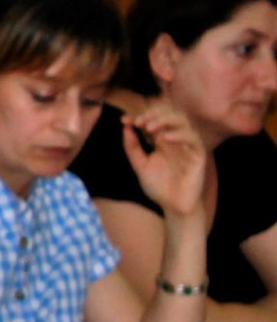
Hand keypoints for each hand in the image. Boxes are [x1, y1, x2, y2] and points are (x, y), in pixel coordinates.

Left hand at [118, 96, 208, 218]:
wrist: (173, 206)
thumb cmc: (158, 187)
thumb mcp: (140, 165)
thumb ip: (132, 147)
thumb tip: (125, 127)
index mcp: (160, 141)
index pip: (152, 121)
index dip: (138, 117)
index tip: (124, 120)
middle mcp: (175, 140)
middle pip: (168, 115)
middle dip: (152, 115)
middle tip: (138, 122)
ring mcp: (187, 145)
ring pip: (182, 122)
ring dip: (165, 120)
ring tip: (148, 127)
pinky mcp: (198, 154)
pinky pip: (193, 139)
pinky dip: (180, 135)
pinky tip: (165, 138)